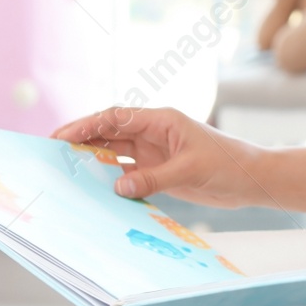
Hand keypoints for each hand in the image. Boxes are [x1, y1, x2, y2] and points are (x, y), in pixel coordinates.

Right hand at [49, 106, 268, 206]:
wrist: (252, 180)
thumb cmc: (229, 164)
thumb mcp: (190, 169)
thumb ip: (154, 178)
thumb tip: (118, 187)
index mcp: (161, 120)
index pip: (116, 118)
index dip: (87, 124)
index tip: (62, 136)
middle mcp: (153, 133)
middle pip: (109, 133)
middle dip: (81, 140)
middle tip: (52, 153)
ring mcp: (154, 152)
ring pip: (114, 153)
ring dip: (92, 160)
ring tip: (65, 170)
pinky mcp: (158, 171)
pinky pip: (127, 173)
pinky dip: (110, 179)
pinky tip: (92, 187)